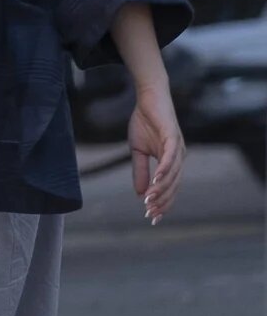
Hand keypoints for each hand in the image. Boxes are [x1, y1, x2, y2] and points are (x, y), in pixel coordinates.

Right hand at [129, 85, 185, 224]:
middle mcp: (179, 157)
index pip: (169, 187)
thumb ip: (140, 171)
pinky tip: (156, 180)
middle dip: (162, 201)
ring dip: (161, 189)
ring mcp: (178, 148)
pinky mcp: (173, 137)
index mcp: (172, 162)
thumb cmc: (145, 122)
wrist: (148, 98)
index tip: (151, 217)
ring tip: (149, 201)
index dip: (162, 203)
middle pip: (173, 185)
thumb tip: (140, 193)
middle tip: (150, 214)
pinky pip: (170, 158)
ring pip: (172, 175)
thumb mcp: (137, 151)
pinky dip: (163, 170)